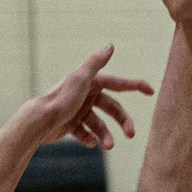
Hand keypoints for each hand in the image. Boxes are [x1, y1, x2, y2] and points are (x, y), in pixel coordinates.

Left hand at [13, 45, 150, 150]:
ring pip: (100, 124)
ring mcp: (79, 111)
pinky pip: (86, 134)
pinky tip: (90, 143)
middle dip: (123, 120)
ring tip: (107, 146)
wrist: (39, 121)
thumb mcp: (81, 78)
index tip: (151, 91)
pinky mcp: (71, 125)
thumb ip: (96, 63)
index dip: (135, 85)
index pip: (118, 83)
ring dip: (106, 135)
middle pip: (112, 108)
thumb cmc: (61, 99)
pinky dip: (90, 139)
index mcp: (91, 82)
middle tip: (131, 134)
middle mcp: (86, 95)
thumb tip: (111, 45)